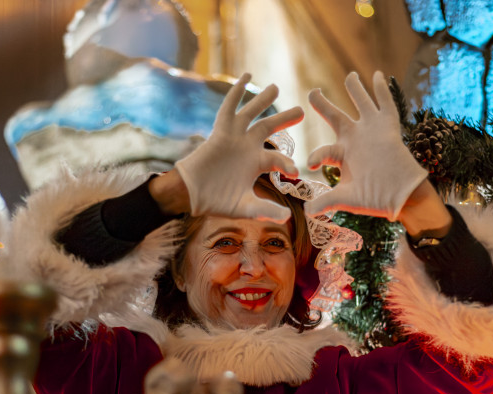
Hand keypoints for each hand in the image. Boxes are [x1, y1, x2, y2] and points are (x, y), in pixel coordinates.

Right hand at [175, 73, 303, 221]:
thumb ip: (265, 211)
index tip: (295, 172)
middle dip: (284, 119)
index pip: (278, 158)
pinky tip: (246, 77)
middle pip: (268, 127)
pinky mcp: (221, 132)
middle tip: (300, 110)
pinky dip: (237, 92)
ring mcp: (234, 137)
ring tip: (276, 87)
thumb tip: (286, 218)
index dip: (287, 164)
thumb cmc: (216, 201)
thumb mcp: (245, 207)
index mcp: (256, 163)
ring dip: (263, 100)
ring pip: (252, 114)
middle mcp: (247, 147)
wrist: (191, 195)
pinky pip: (229, 108)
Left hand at [304, 71, 427, 220]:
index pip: (323, 151)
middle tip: (313, 92)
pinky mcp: (387, 126)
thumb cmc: (375, 198)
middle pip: (335, 116)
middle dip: (323, 104)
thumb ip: (326, 201)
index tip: (310, 164)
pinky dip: (381, 89)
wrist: (402, 196)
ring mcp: (371, 131)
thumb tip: (307, 211)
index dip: (315, 155)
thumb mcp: (347, 199)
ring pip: (361, 103)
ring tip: (350, 75)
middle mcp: (355, 139)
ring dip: (355, 89)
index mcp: (342, 155)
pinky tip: (376, 74)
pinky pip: (385, 103)